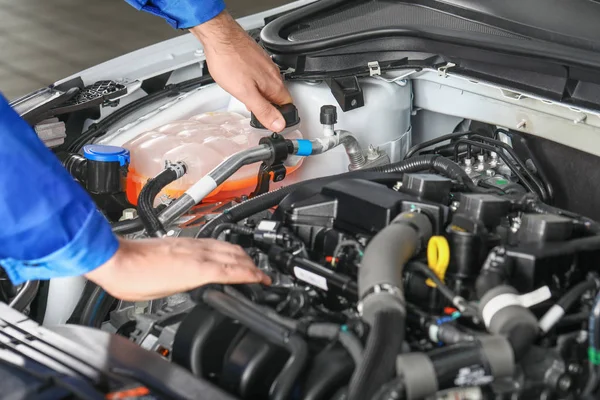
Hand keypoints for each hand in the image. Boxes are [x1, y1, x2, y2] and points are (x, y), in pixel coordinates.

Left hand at [85, 238, 270, 300]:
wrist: (114, 259)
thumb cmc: (132, 279)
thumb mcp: (166, 294)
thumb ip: (190, 287)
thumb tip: (203, 287)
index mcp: (196, 269)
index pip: (234, 271)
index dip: (253, 276)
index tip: (264, 280)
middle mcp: (196, 253)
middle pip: (234, 256)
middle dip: (252, 265)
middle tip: (262, 274)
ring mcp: (189, 244)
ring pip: (225, 246)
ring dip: (241, 255)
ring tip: (249, 263)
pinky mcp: (182, 241)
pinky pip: (212, 243)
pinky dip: (225, 249)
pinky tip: (224, 252)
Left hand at [190, 11, 291, 131]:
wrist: (219, 37)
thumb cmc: (229, 61)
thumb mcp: (245, 93)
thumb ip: (263, 111)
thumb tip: (279, 124)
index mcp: (274, 85)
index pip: (287, 107)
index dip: (280, 119)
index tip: (272, 125)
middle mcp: (273, 74)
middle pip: (279, 98)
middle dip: (270, 108)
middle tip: (259, 117)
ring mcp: (265, 65)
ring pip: (269, 87)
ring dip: (262, 96)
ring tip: (250, 103)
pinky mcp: (257, 59)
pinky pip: (261, 77)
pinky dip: (255, 85)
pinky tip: (244, 85)